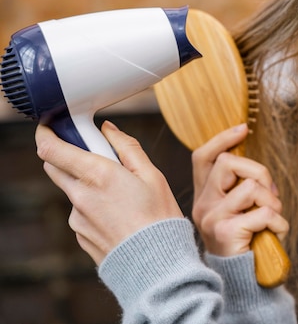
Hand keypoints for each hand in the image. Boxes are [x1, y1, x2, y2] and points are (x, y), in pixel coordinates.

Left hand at [35, 121, 183, 264]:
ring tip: (121, 197)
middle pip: (55, 167)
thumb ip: (127, 147)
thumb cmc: (159, 217)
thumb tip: (108, 129)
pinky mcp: (79, 234)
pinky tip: (119, 216)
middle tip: (97, 157)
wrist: (156, 264)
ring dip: (87, 185)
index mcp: (98, 174)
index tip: (51, 126)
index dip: (46, 133)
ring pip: (73, 190)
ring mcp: (76, 217)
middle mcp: (80, 195)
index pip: (52, 149)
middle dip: (68, 156)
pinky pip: (81, 212)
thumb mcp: (152, 175)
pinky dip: (94, 207)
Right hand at [191, 124, 288, 256]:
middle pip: (228, 163)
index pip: (203, 157)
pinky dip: (279, 223)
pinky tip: (276, 233)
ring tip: (272, 220)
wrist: (241, 282)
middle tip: (270, 195)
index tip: (243, 128)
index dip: (222, 139)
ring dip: (272, 203)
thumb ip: (241, 190)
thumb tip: (258, 171)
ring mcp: (212, 217)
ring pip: (251, 187)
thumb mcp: (240, 212)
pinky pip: (263, 213)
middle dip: (259, 172)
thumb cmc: (246, 244)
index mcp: (205, 196)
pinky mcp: (225, 231)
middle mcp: (203, 204)